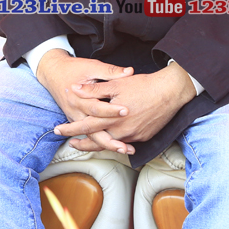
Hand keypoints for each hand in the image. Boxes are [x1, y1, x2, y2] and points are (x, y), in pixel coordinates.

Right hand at [35, 51, 134, 154]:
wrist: (53, 72)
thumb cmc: (73, 68)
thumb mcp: (92, 66)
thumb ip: (110, 71)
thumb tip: (129, 71)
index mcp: (79, 97)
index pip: (97, 107)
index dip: (111, 110)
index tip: (126, 111)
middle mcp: (76, 111)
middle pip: (92, 130)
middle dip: (109, 140)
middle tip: (124, 146)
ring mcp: (75, 118)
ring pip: (91, 136)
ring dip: (107, 145)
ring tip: (123, 150)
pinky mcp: (77, 120)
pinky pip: (89, 134)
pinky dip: (101, 141)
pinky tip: (115, 146)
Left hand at [56, 63, 196, 146]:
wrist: (170, 92)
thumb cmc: (143, 85)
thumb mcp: (116, 84)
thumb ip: (94, 89)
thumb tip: (75, 88)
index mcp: (111, 118)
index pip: (85, 126)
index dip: (70, 129)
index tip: (58, 131)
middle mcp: (121, 131)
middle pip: (96, 142)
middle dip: (82, 143)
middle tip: (71, 143)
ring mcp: (133, 136)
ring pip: (111, 144)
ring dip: (99, 143)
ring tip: (88, 142)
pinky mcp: (143, 137)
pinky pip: (126, 142)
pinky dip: (116, 142)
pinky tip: (112, 138)